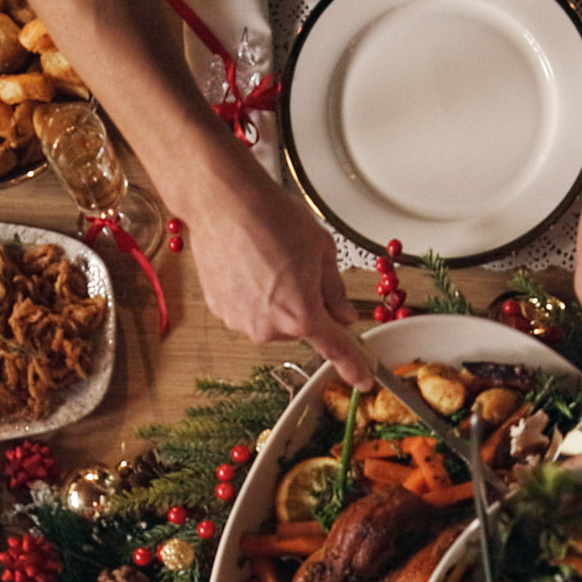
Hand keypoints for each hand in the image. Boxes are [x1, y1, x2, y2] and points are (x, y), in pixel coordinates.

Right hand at [175, 155, 372, 385]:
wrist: (223, 201)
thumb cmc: (272, 217)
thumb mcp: (321, 250)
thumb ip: (335, 290)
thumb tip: (343, 314)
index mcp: (301, 314)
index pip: (335, 349)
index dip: (353, 365)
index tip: (362, 379)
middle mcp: (269, 327)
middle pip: (300, 327)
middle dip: (305, 304)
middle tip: (296, 266)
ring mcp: (240, 321)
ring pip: (272, 320)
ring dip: (276, 299)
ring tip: (267, 259)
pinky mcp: (220, 310)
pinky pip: (247, 310)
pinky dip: (252, 294)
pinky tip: (248, 264)